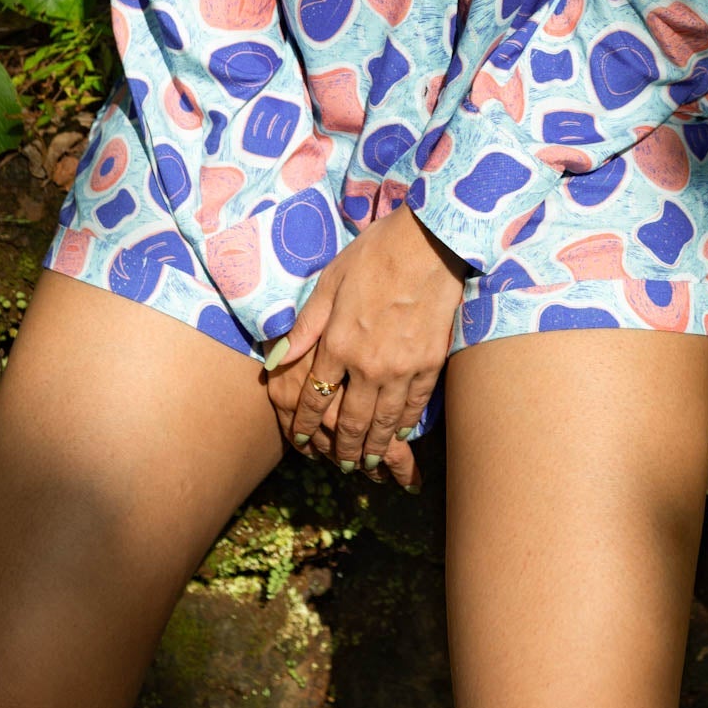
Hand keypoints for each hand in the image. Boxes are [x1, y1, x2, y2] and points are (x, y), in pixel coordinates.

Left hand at [264, 202, 466, 478]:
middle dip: (341, 449)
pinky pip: (415, 406)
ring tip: (368, 464)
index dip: (304, 424)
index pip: (315, 398)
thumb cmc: (375, 254)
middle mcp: (368, 365)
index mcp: (338, 344)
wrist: (429, 242)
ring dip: (373, 448)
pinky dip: (406, 425)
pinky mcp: (431, 363)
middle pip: (351, 422)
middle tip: (338, 465)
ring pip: (385, 423)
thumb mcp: (330, 282)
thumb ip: (306, 326)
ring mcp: (403, 368)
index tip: (299, 442)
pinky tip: (401, 434)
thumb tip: (276, 359)